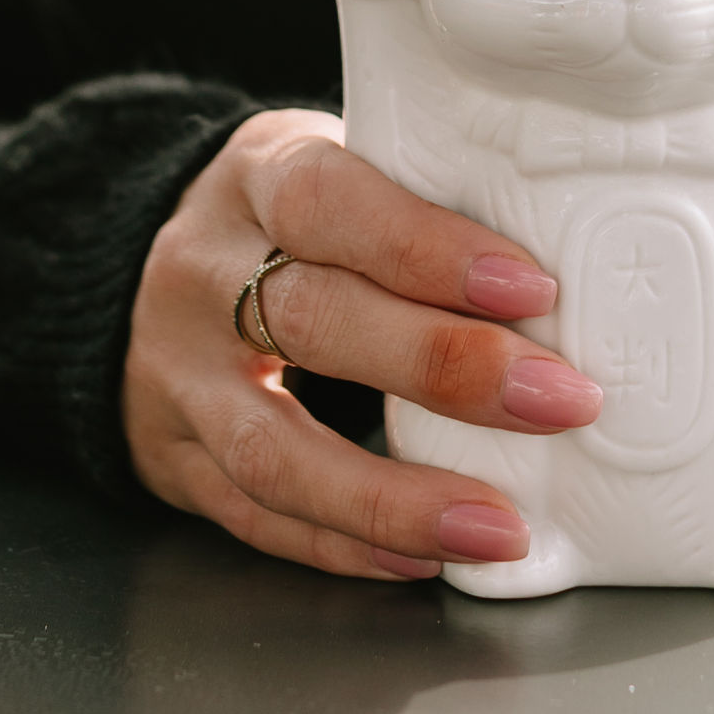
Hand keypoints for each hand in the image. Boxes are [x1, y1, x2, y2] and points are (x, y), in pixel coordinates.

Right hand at [123, 107, 601, 581]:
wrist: (138, 261)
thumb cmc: (285, 211)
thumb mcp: (333, 158)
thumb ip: (421, 193)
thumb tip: (575, 241)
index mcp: (254, 176)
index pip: (330, 202)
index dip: (426, 246)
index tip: (531, 288)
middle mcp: (201, 272)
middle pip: (311, 321)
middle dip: (443, 367)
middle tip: (559, 401)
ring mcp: (177, 376)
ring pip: (273, 448)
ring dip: (393, 496)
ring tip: (496, 525)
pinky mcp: (173, 459)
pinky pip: (257, 518)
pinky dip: (345, 543)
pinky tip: (425, 555)